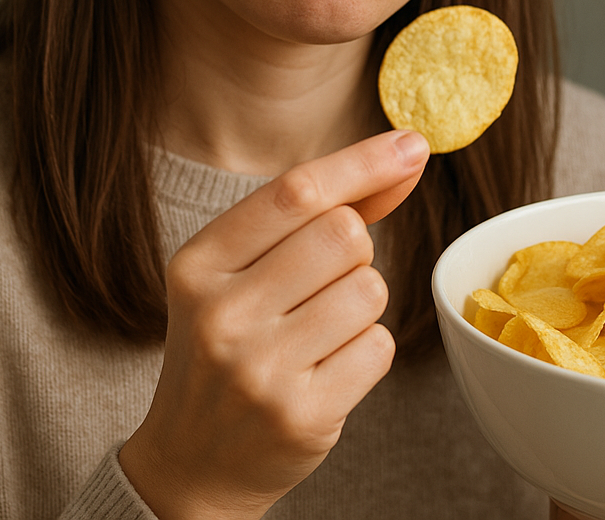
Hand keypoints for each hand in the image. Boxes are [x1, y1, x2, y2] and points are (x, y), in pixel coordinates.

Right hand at [119, 129, 428, 519]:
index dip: (362, 162)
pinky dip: (366, 350)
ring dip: (361, 302)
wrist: (193, 460)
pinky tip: (325, 369)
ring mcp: (259, 369)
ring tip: (317, 331)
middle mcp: (222, 312)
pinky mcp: (301, 415)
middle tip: (317, 285)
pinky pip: (379, 346)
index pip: (296, 191)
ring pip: (370, 289)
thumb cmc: (229, 343)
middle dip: (352, 251)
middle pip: (343, 235)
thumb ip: (317, 211)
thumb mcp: (242, 269)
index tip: (411, 144)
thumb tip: (404, 154)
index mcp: (199, 262)